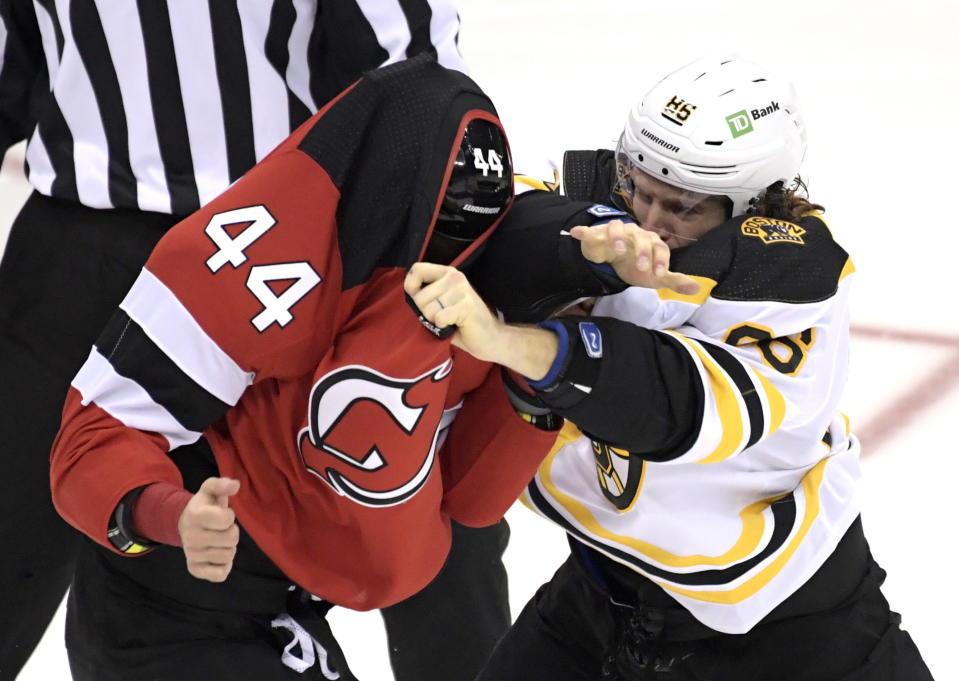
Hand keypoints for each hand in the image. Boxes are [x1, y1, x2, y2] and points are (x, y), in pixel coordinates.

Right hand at [178, 477, 240, 582]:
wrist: (185, 523)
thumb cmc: (204, 506)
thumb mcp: (210, 489)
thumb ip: (222, 484)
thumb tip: (235, 485)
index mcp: (195, 516)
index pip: (226, 519)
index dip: (229, 516)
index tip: (222, 514)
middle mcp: (191, 537)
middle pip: (231, 539)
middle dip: (232, 532)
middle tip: (222, 529)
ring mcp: (191, 554)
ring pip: (228, 556)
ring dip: (229, 548)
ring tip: (219, 540)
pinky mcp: (194, 569)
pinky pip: (220, 575)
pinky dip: (224, 566)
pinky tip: (217, 555)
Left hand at [404, 263, 559, 379]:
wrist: (490, 339)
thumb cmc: (463, 324)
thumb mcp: (442, 303)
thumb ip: (427, 296)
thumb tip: (408, 295)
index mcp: (448, 273)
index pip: (416, 269)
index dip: (410, 287)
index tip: (418, 301)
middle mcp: (455, 277)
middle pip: (419, 296)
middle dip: (426, 313)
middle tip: (443, 317)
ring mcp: (461, 290)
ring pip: (428, 309)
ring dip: (436, 321)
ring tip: (451, 321)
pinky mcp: (466, 305)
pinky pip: (438, 318)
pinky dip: (443, 327)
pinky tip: (456, 325)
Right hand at [570, 220, 699, 295]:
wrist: (614, 261)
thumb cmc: (636, 264)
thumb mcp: (654, 276)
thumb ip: (674, 281)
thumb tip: (696, 288)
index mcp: (651, 242)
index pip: (660, 247)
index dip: (661, 260)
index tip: (659, 274)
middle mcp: (635, 234)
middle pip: (640, 236)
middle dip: (642, 250)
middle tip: (642, 266)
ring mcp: (616, 232)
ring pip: (617, 227)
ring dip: (617, 236)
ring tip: (617, 249)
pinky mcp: (598, 235)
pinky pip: (590, 231)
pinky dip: (584, 231)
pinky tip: (577, 233)